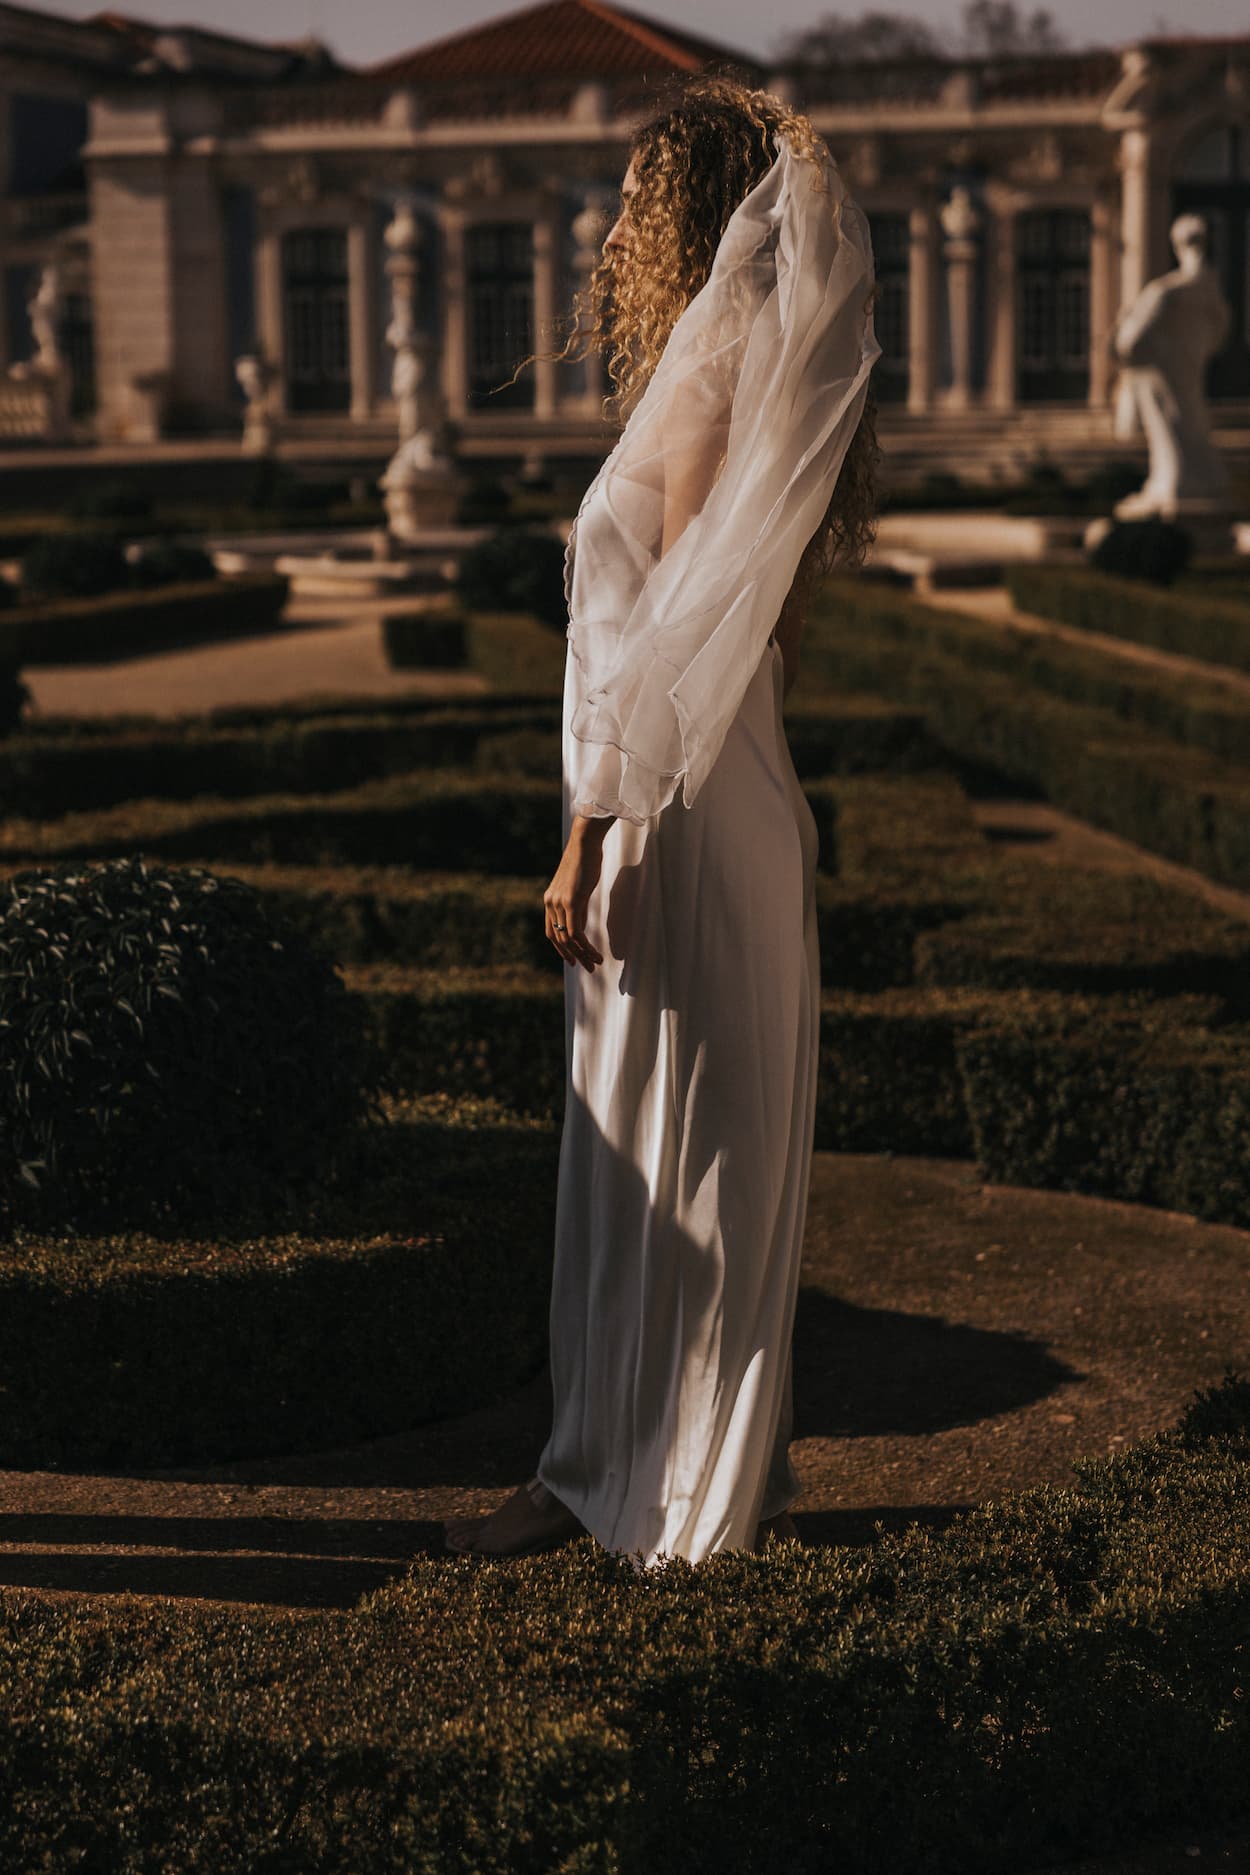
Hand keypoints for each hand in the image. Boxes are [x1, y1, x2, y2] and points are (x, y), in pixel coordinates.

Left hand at [544, 816, 611, 970]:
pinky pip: (576, 932)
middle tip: (588, 968)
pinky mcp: (571, 901)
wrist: (584, 842)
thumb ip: (576, 906)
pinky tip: (597, 952)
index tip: (572, 959)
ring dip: (583, 954)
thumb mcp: (578, 887)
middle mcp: (551, 903)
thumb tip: (580, 925)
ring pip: (568, 939)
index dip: (560, 949)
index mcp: (549, 900)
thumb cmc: (585, 860)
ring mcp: (559, 903)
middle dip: (574, 956)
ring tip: (596, 964)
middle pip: (558, 939)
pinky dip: (586, 946)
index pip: (550, 932)